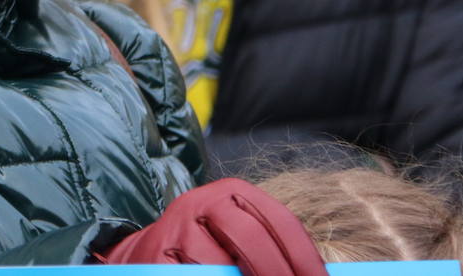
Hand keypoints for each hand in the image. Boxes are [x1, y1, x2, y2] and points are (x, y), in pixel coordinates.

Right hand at [98, 178, 327, 275]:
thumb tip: (316, 274)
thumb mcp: (238, 239)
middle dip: (279, 274)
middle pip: (253, 240)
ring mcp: (177, 231)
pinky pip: (197, 275)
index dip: (306, 257)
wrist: (146, 256)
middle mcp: (203, 203)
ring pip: (222, 267)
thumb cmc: (206, 251)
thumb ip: (270, 250)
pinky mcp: (158, 257)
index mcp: (232, 194)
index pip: (280, 221)